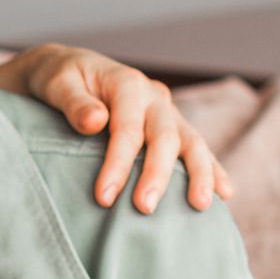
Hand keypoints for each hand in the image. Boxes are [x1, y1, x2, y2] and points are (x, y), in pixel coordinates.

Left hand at [0, 44, 234, 212]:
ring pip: (191, 141)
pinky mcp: (170, 124)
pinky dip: (211, 168)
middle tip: (144, 208)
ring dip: (199, 173)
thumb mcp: (55, 83)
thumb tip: (96, 121)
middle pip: (164, 137)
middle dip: (157, 175)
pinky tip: (224, 193)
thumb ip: (73, 102)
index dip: (118, 164)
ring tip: (200, 205)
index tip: (104, 197)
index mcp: (127, 83)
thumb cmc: (58, 79)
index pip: (127, 129)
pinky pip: (195, 146)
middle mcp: (153, 96)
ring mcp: (166, 110)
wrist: (68, 69)